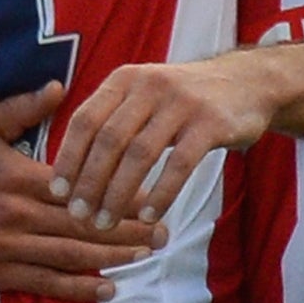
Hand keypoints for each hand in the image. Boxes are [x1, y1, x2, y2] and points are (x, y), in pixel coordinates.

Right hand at [0, 83, 162, 301]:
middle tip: (166, 234)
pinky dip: (79, 288)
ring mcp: (5, 247)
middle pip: (84, 225)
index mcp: (17, 176)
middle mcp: (15, 214)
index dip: (119, 193)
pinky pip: (45, 283)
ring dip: (113, 259)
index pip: (81, 187)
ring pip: (70, 256)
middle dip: (129, 230)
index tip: (152, 196)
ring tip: (147, 258)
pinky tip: (107, 289)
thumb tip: (59, 86)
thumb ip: (22, 108)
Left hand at [48, 55, 276, 227]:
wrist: (246, 83)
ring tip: (106, 223)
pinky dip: (160, 194)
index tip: (57, 193)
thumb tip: (69, 170)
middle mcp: (149, 85)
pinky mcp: (211, 123)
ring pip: (140, 154)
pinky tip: (148, 216)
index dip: (68, 157)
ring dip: (119, 194)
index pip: (85, 120)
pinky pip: (179, 165)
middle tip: (79, 216)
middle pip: (109, 140)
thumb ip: (110, 121)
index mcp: (124, 79)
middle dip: (89, 182)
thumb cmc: (181, 100)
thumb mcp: (142, 96)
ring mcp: (182, 102)